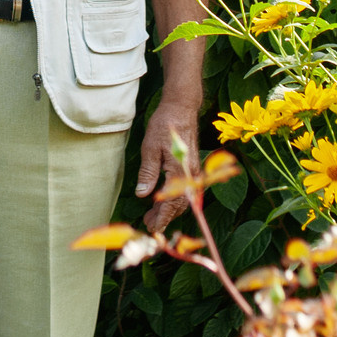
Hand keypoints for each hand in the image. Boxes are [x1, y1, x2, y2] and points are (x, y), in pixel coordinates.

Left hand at [133, 95, 202, 232]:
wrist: (181, 108)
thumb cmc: (165, 125)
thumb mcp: (150, 148)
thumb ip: (148, 173)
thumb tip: (142, 195)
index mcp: (180, 171)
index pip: (171, 203)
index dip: (161, 217)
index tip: (152, 228)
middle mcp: (191, 174)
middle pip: (179, 205)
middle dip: (165, 216)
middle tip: (148, 223)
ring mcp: (194, 170)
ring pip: (185, 199)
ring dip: (170, 209)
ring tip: (153, 213)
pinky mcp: (193, 166)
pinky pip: (187, 190)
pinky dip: (177, 199)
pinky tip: (164, 198)